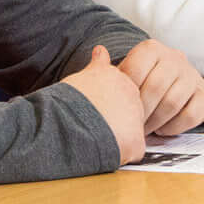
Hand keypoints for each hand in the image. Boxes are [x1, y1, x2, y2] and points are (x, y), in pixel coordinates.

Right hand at [68, 44, 147, 163]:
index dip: (109, 102)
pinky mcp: (136, 140)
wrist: (67, 124)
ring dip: (116, 136)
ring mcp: (136, 117)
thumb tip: (101, 49)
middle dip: (115, 119)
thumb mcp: (82, 76)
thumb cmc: (67, 101)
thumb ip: (96, 65)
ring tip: (95, 136)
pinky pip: (132, 150)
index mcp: (118, 78)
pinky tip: (103, 148)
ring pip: (130, 130)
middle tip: (94, 124)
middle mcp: (131, 94)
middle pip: (128, 109)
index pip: (121, 89)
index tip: (97, 109)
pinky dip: (120, 153)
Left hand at [112, 39, 203, 137]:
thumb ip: (109, 68)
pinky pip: (191, 114)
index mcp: (151, 48)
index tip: (120, 108)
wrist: (170, 82)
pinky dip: (174, 126)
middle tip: (132, 125)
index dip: (125, 95)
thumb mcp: (124, 73)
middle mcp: (175, 57)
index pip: (135, 70)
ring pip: (173, 102)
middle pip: (155, 88)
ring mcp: (192, 75)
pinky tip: (163, 129)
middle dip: (141, 112)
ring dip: (156, 122)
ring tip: (145, 129)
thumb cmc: (140, 81)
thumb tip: (98, 53)